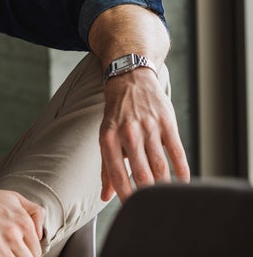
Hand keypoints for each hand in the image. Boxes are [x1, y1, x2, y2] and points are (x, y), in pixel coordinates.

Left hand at [99, 68, 189, 201]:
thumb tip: (105, 196)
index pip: (116, 173)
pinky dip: (181, 171)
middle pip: (141, 173)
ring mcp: (148, 126)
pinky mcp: (166, 121)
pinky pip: (177, 152)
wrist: (130, 77)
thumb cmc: (116, 113)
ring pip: (160, 165)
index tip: (132, 210)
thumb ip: (106, 167)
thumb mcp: (106, 135)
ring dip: (165, 186)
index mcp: (109, 136)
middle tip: (153, 209)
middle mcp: (128, 131)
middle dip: (148, 195)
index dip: (125, 195)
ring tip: (167, 200)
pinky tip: (182, 183)